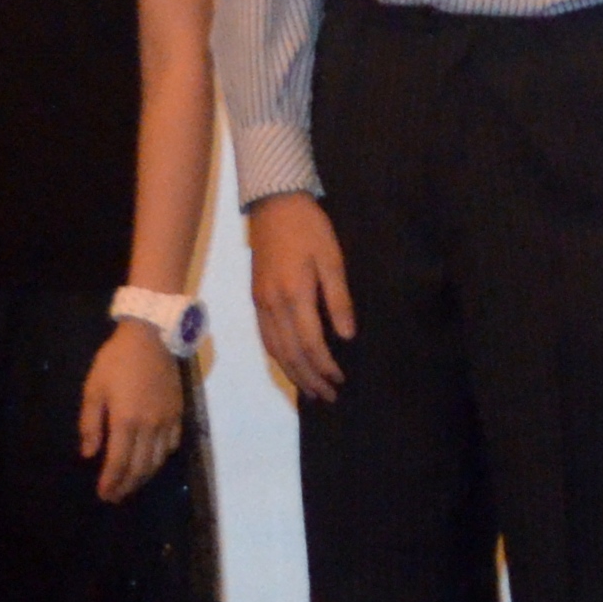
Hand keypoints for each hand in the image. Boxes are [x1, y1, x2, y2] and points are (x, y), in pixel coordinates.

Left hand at [78, 319, 187, 503]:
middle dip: (127, 485)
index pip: (119, 462)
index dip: (111, 482)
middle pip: (140, 467)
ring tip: (132, 484)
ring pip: (158, 460)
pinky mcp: (178, 412)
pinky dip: (161, 458)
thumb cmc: (116, 360)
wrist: (151, 336)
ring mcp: (167, 420)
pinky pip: (172, 444)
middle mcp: (150, 426)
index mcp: (126, 420)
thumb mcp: (94, 388)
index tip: (103, 494)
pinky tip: (153, 460)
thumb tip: (90, 454)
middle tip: (116, 496)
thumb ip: (91, 424)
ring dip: (144, 477)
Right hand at [247, 194, 354, 403]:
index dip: (325, 366)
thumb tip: (346, 336)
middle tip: (327, 397)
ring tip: (310, 390)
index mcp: (294, 295)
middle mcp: (273, 305)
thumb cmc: (310, 229)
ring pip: (274, 349)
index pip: (310, 344)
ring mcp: (260, 303)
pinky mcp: (256, 298)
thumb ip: (339, 299)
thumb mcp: (332, 259)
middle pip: (290, 354)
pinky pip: (265, 337)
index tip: (340, 380)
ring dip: (292, 373)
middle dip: (309, 378)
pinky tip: (289, 364)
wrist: (274, 205)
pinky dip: (278, 357)